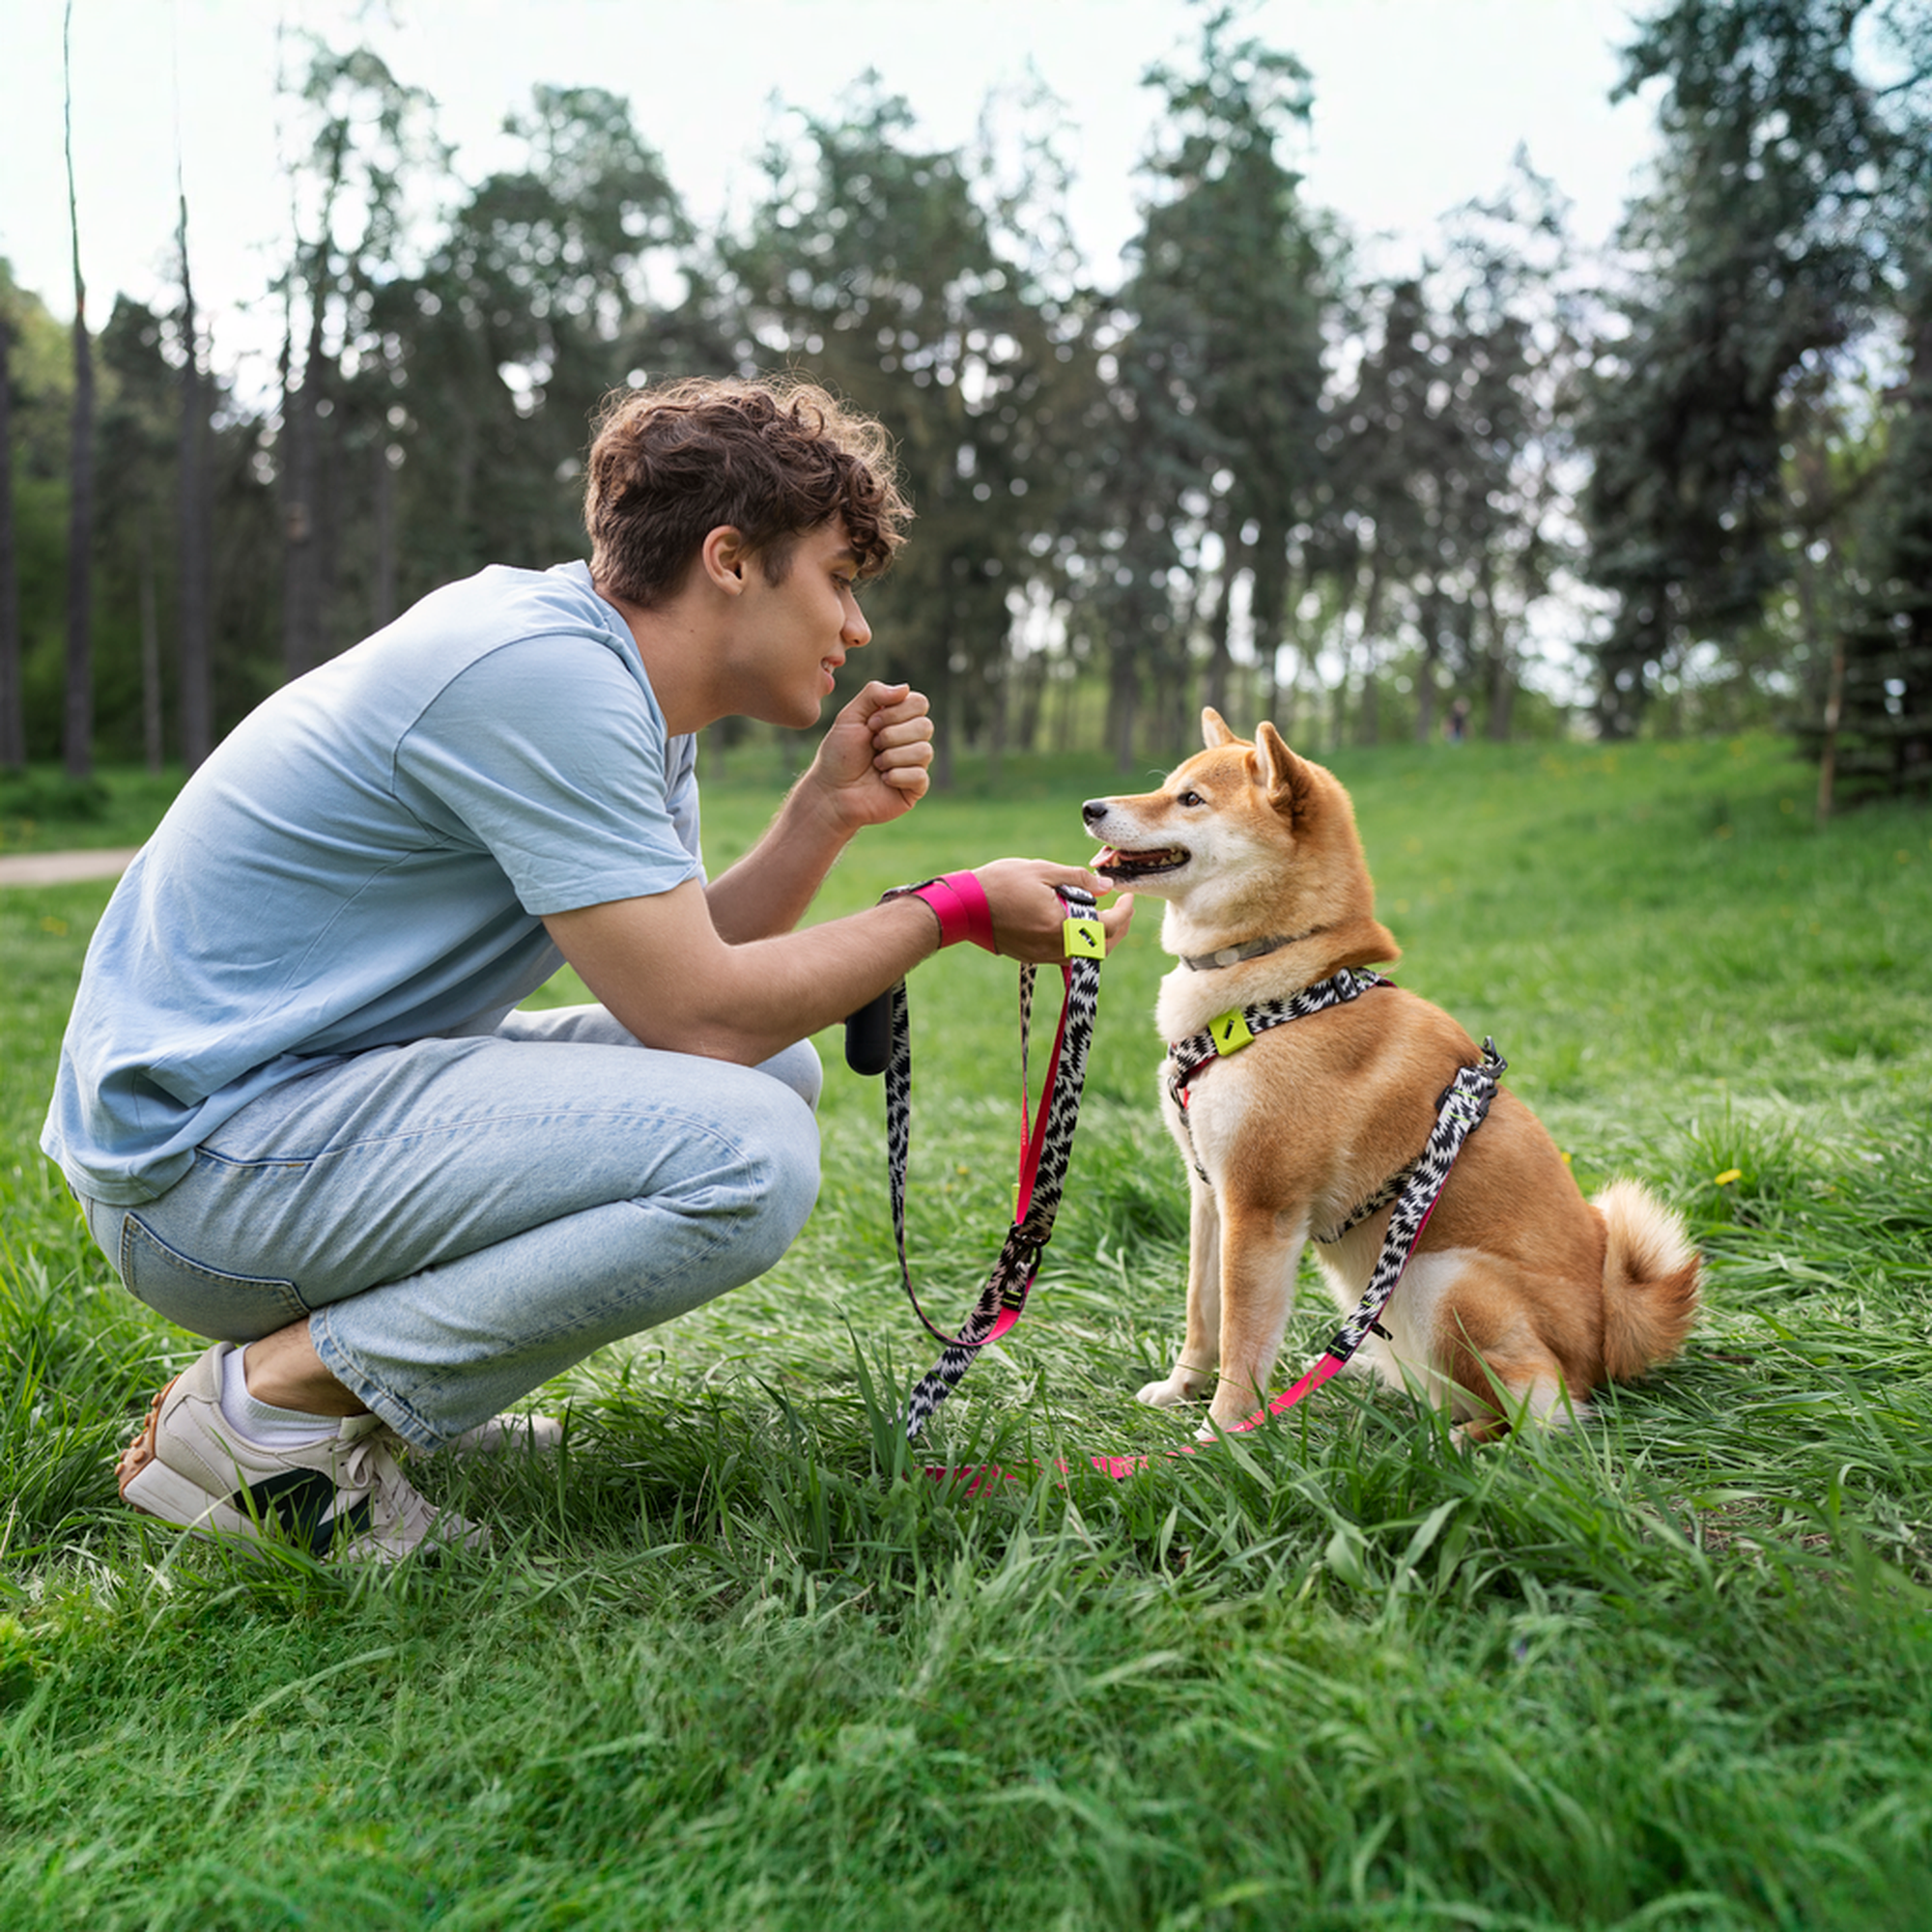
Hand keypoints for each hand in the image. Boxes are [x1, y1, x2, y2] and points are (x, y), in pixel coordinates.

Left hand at [803, 681, 933, 832]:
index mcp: (899, 720)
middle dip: (892, 735)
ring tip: (876, 764)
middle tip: (872, 744)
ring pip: (924, 751)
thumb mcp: (850, 717)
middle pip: (925, 725)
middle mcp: (911, 740)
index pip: (919, 703)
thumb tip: (905, 688)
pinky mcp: (915, 788)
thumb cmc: (839, 755)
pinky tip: (883, 780)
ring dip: (892, 757)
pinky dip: (896, 776)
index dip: (896, 712)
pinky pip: (920, 776)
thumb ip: (873, 694)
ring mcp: (915, 764)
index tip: (871, 723)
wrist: (831, 791)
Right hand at [973, 858, 1136, 963]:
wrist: (964, 906)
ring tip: (1102, 914)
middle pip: (1101, 948)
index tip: (1128, 896)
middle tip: (1122, 907)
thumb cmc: (1001, 882)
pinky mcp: (1032, 957)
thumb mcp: (1043, 870)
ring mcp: (1042, 955)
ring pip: (1085, 955)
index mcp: (1061, 925)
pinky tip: (1076, 923)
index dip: (1124, 912)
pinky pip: (1065, 955)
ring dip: (1100, 938)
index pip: (1107, 927)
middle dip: (1118, 928)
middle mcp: (1054, 947)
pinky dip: (1078, 942)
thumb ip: (1079, 878)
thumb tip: (1107, 885)